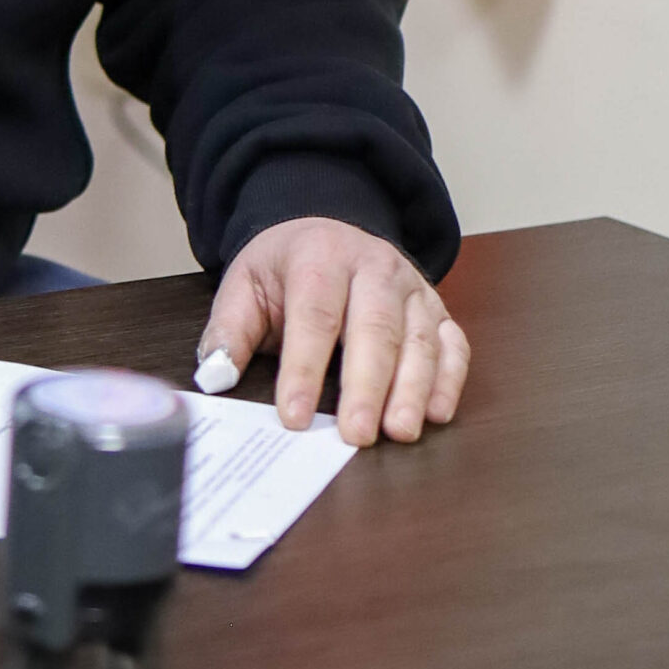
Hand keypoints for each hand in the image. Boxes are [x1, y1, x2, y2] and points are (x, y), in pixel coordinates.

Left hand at [199, 217, 468, 445]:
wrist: (324, 233)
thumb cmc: (284, 271)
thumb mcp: (244, 286)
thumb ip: (228, 331)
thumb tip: (215, 378)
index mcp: (319, 255)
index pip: (313, 313)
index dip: (304, 367)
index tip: (294, 417)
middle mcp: (373, 265)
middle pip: (374, 326)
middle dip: (366, 384)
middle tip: (356, 435)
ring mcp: (410, 285)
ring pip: (419, 336)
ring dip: (412, 387)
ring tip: (399, 432)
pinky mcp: (436, 307)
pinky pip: (453, 342)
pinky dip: (450, 378)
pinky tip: (437, 412)